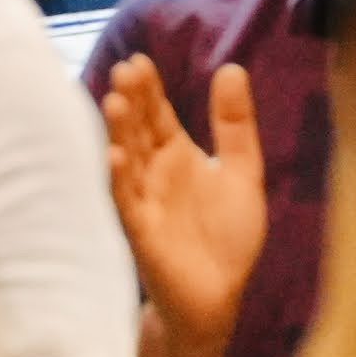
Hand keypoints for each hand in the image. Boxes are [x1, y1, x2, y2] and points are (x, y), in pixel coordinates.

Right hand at [103, 54, 268, 344]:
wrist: (219, 296)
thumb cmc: (225, 236)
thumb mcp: (241, 171)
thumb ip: (235, 125)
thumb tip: (231, 67)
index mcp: (177, 157)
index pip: (157, 115)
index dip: (149, 89)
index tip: (139, 59)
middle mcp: (155, 175)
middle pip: (139, 131)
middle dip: (132, 101)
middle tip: (125, 69)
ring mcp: (145, 203)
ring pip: (128, 161)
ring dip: (120, 133)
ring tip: (116, 101)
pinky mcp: (143, 233)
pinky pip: (127, 203)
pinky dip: (119, 180)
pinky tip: (114, 156)